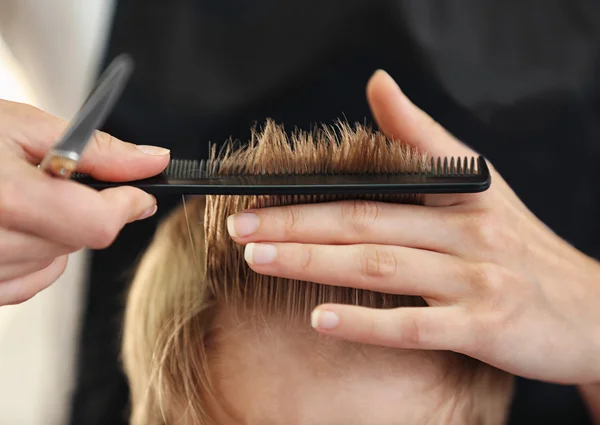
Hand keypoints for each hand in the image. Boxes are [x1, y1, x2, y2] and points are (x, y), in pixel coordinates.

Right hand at [0, 99, 169, 305]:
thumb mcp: (23, 126)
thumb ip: (98, 149)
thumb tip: (152, 160)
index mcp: (6, 198)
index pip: (97, 223)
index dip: (127, 205)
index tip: (138, 194)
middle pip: (78, 240)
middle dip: (85, 209)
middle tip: (59, 180)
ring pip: (55, 261)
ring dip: (56, 231)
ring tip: (22, 197)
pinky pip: (27, 282)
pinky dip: (33, 256)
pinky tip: (11, 225)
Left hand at [226, 70, 599, 384]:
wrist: (592, 310)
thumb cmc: (523, 249)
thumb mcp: (481, 187)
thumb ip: (424, 139)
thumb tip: (378, 84)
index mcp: (457, 198)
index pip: (372, 186)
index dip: (311, 189)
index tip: (256, 193)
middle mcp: (464, 232)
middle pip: (364, 222)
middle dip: (294, 224)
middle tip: (239, 227)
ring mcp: (475, 280)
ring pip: (380, 266)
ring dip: (313, 262)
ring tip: (258, 259)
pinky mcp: (485, 326)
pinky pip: (415, 325)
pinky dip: (366, 323)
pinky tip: (320, 320)